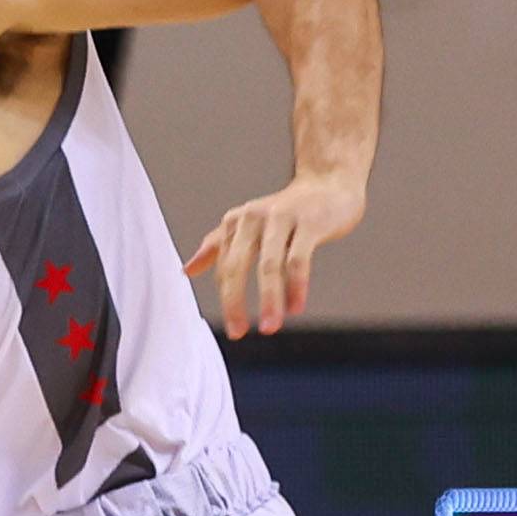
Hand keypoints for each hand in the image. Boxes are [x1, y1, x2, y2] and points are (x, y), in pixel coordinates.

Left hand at [181, 174, 365, 338]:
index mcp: (236, 222)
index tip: (234, 328)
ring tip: (269, 327)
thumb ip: (218, 246)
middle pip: (237, 266)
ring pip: (270, 266)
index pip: (225, 267)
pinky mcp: (309, 223)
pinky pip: (299, 260)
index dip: (227, 298)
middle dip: (235, 302)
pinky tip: (295, 307)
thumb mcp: (249, 225)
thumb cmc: (288, 211)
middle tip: (238, 331)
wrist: (330, 184)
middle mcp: (253, 218)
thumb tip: (187, 270)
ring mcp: (281, 218)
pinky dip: (296, 286)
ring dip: (269, 300)